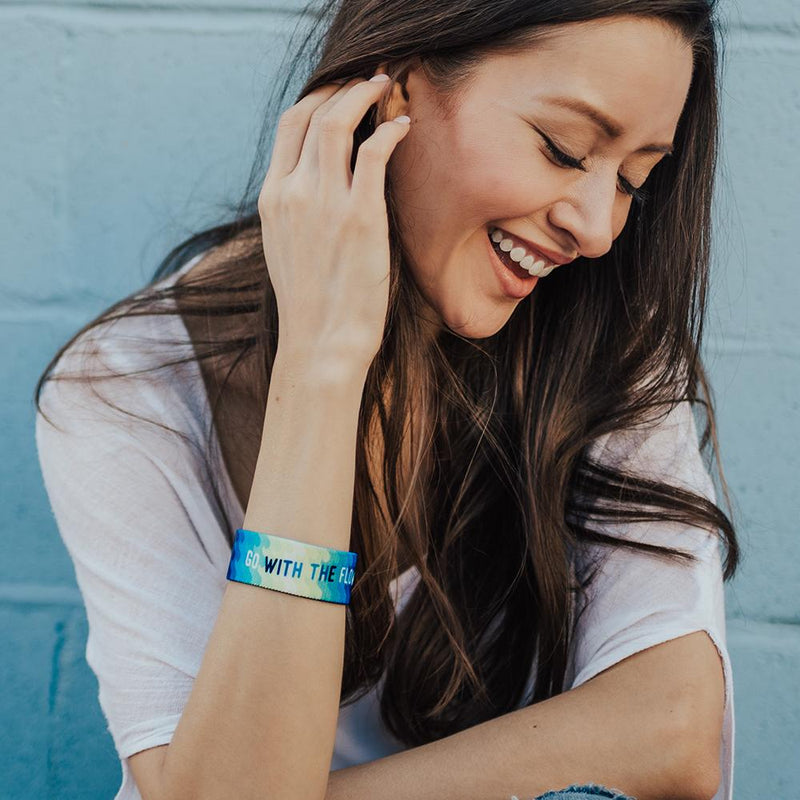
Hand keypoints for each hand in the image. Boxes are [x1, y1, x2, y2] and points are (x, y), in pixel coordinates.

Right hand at [258, 74, 410, 378]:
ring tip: (387, 88)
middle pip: (312, 112)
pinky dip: (391, 131)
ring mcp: (325, 202)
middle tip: (367, 81)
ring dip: (365, 95)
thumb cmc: (311, 302)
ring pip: (339, 121)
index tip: (339, 92)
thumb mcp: (286, 248)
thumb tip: (316, 185)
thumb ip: (295, 209)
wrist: (321, 341)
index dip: (317, 97)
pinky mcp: (361, 217)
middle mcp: (293, 192)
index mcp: (272, 198)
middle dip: (341, 86)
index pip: (288, 125)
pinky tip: (404, 127)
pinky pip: (376, 153)